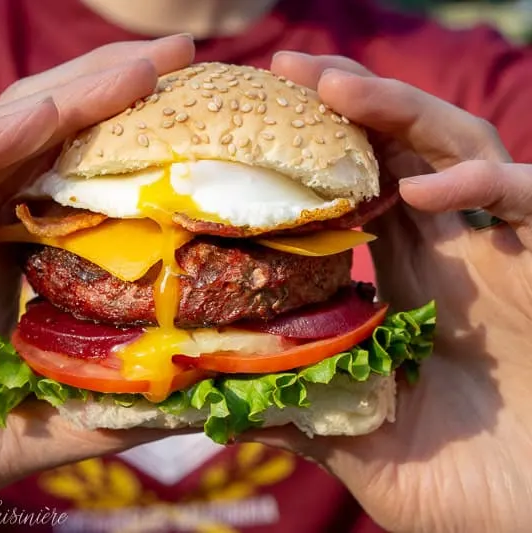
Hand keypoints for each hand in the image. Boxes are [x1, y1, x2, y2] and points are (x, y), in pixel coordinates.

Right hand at [0, 35, 193, 512]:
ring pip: (5, 138)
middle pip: (55, 139)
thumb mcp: (37, 422)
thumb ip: (110, 404)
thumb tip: (201, 397)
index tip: (207, 127)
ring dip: (73, 97)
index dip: (143, 149)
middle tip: (184, 56)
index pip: (85, 183)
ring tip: (143, 65)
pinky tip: (47, 115)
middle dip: (117, 92)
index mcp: (13, 253)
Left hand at [250, 52, 531, 531]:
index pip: (357, 193)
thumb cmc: (461, 488)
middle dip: (346, 102)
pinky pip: (527, 196)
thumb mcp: (357, 437)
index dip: (313, 157)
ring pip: (455, 147)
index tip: (253, 128)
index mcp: (407, 282)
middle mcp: (452, 253)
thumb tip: (214, 394)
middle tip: (285, 69)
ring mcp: (503, 253)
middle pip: (398, 149)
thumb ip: (298, 404)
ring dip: (398, 111)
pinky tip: (424, 191)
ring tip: (333, 88)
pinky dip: (481, 182)